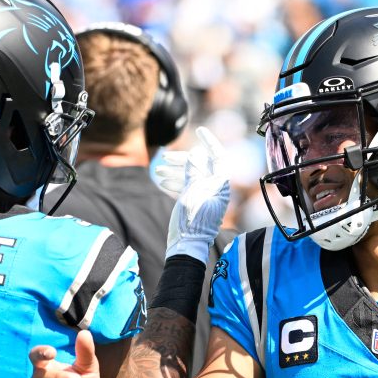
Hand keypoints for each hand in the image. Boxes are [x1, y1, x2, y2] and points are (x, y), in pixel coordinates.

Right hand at [157, 126, 230, 261]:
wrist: (187, 247)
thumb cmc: (191, 222)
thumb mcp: (192, 193)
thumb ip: (194, 171)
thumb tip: (197, 152)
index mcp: (219, 185)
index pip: (217, 156)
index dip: (209, 142)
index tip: (200, 130)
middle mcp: (215, 189)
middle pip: (200, 165)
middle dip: (183, 160)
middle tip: (165, 158)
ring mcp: (205, 197)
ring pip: (191, 176)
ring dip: (175, 171)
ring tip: (158, 172)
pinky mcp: (196, 204)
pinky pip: (187, 187)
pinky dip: (175, 183)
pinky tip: (162, 182)